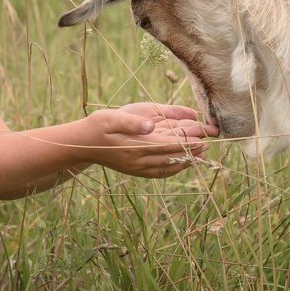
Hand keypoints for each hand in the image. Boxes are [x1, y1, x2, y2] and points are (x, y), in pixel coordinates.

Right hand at [83, 106, 214, 178]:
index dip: (186, 143)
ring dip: (184, 162)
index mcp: (135, 147)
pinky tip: (182, 164)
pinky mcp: (135, 171)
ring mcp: (137, 168)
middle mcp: (138, 161)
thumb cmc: (98, 126)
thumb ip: (132, 121)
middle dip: (190, 152)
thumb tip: (151, 125)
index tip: (202, 139)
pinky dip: (173, 169)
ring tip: (201, 156)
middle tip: (208, 145)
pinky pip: (159, 173)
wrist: (82, 144)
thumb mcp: (112, 117)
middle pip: (170, 158)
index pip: (167, 146)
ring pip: (167, 168)